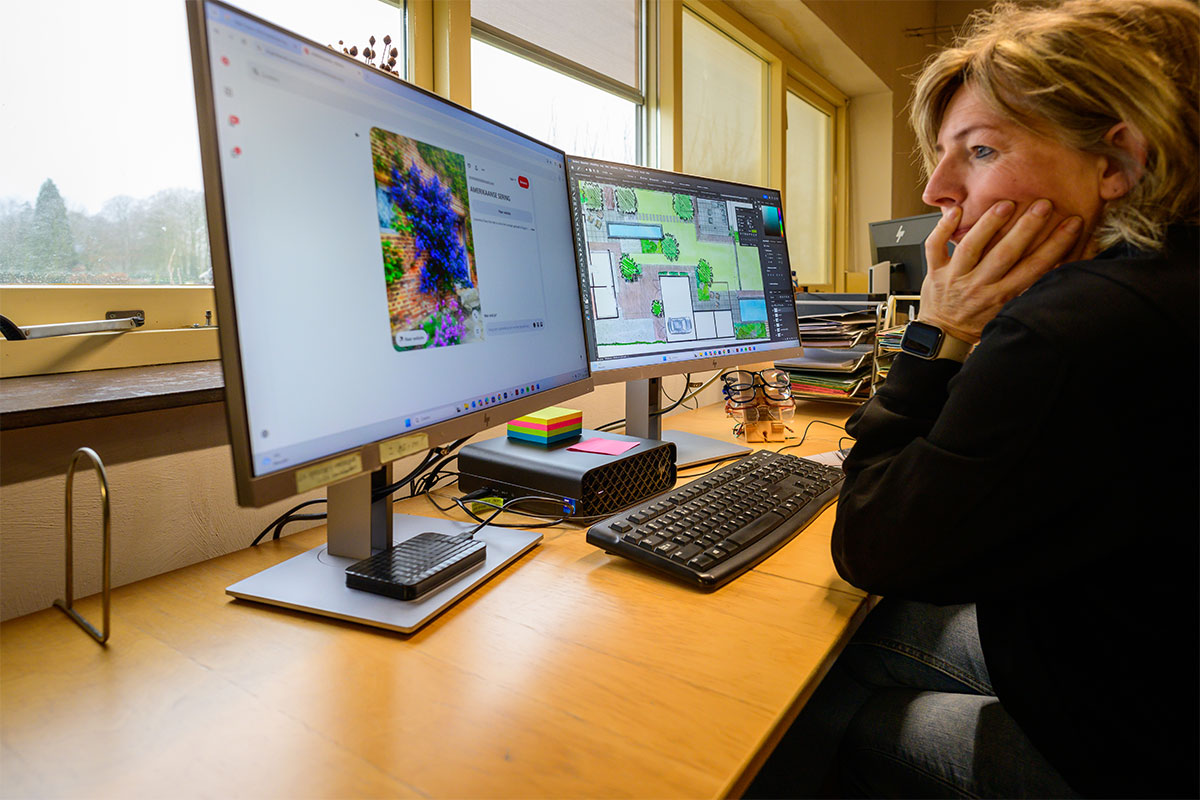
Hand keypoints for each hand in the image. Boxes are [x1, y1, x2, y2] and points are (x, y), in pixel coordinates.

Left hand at [918, 199, 1082, 342]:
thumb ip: (1027, 288)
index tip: (1072, 223)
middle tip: (1043, 205)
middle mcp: (979, 285)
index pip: (1035, 267)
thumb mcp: (1007, 310)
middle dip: (1027, 229)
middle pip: (1006, 254)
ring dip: (988, 225)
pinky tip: (955, 212)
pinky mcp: (935, 271)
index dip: (1057, 245)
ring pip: (971, 247)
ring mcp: (955, 277)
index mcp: (1002, 295)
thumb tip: (1058, 263)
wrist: (942, 335)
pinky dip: (942, 230)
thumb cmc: (976, 321)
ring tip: (1005, 205)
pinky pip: (935, 247)